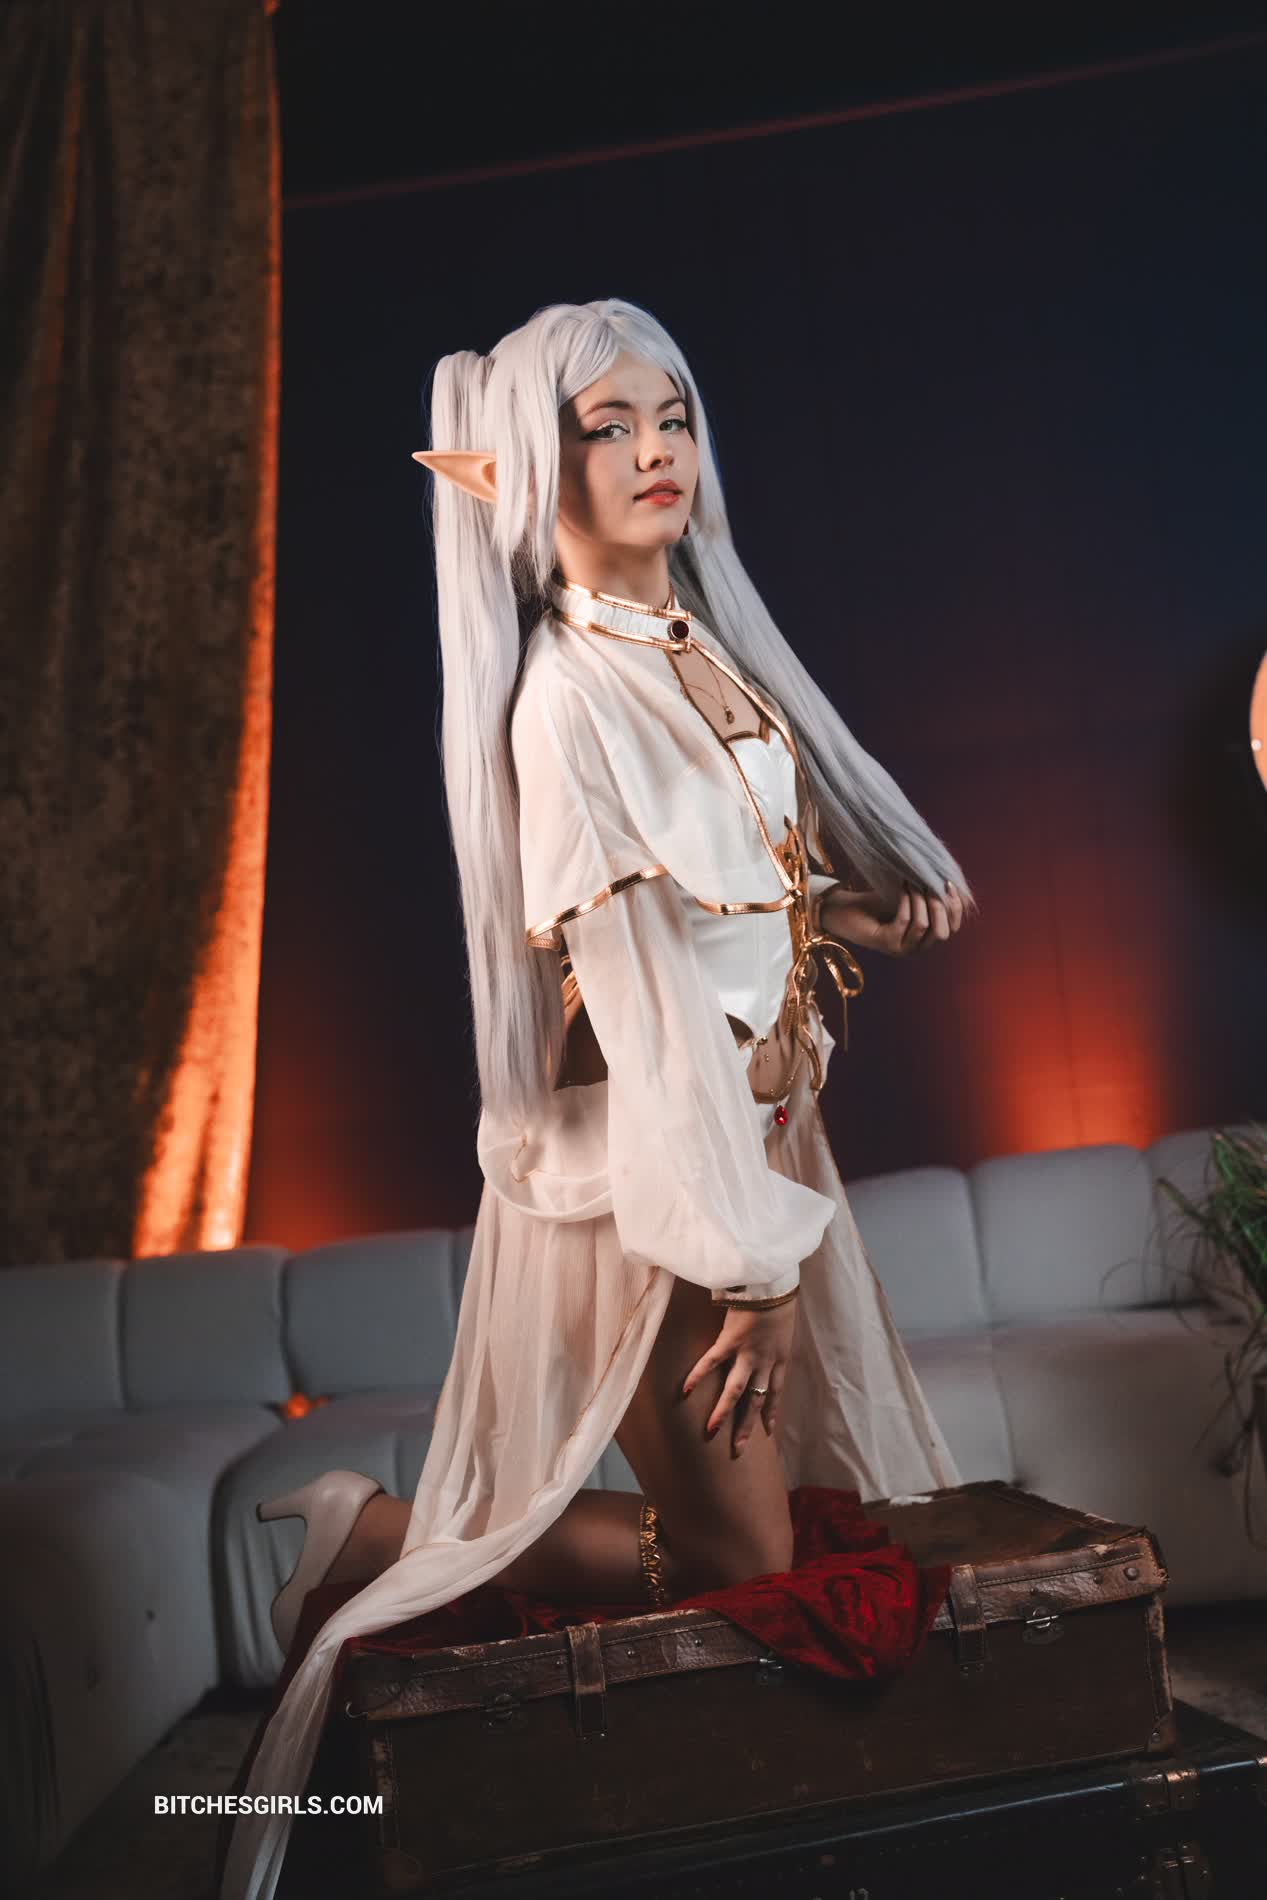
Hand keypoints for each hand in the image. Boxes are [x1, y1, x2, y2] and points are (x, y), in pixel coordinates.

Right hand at [680, 1299, 797, 1454]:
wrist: (775, 1283)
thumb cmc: (780, 1296)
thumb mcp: (784, 1321)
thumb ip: (775, 1333)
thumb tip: (768, 1335)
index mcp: (781, 1357)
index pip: (777, 1392)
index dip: (771, 1412)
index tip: (768, 1431)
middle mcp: (766, 1361)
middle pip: (757, 1400)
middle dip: (746, 1426)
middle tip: (738, 1450)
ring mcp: (748, 1353)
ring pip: (736, 1390)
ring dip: (724, 1412)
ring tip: (711, 1431)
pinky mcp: (731, 1340)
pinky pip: (712, 1362)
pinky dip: (698, 1375)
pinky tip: (685, 1390)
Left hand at [822, 879, 964, 956]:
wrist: (847, 910)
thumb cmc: (878, 903)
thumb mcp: (910, 897)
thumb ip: (930, 894)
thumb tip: (951, 880)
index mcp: (927, 939)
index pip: (952, 929)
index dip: (955, 907)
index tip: (948, 883)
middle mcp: (917, 949)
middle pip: (943, 933)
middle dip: (940, 906)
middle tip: (931, 883)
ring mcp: (901, 949)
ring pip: (924, 926)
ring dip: (921, 900)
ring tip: (913, 882)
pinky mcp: (885, 943)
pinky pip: (904, 921)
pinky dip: (906, 901)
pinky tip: (903, 887)